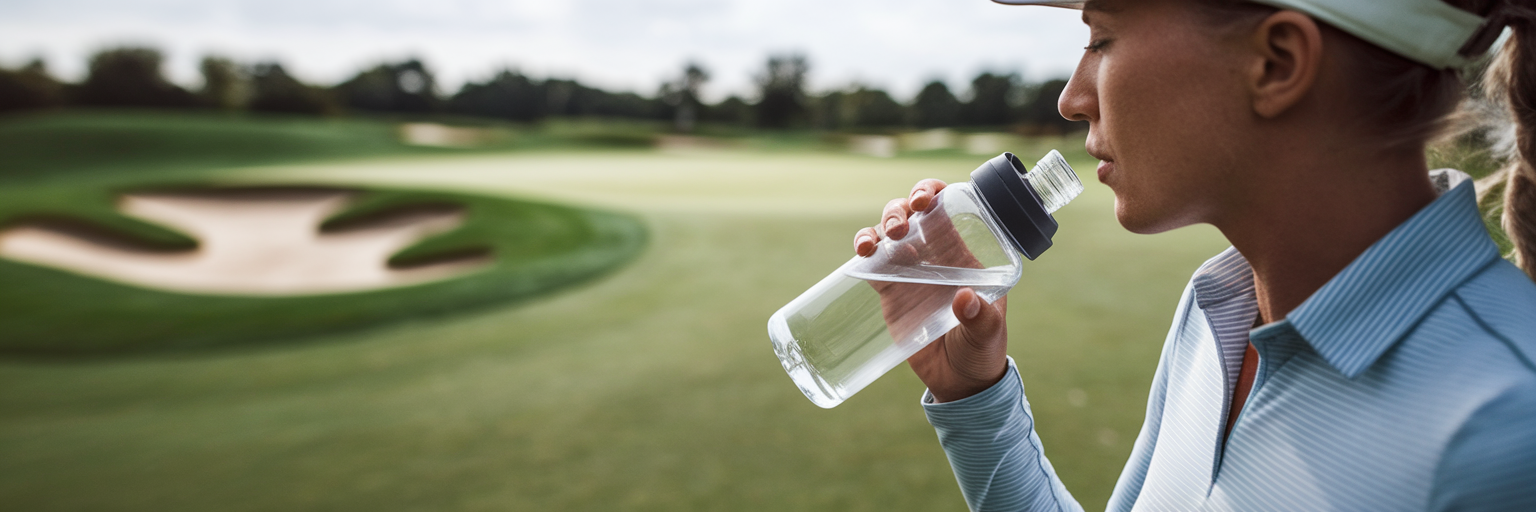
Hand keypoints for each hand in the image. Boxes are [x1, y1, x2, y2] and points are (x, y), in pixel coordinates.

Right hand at [854, 180, 1010, 402]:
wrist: (959, 381)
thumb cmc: (982, 350)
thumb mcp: (988, 333)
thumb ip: (981, 318)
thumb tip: (965, 299)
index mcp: (964, 253)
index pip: (949, 209)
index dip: (933, 193)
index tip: (924, 200)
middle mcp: (935, 255)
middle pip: (913, 214)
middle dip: (900, 208)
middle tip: (900, 228)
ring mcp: (910, 271)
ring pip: (889, 232)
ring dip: (880, 226)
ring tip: (876, 243)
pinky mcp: (890, 290)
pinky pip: (872, 261)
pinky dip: (864, 249)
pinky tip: (862, 253)